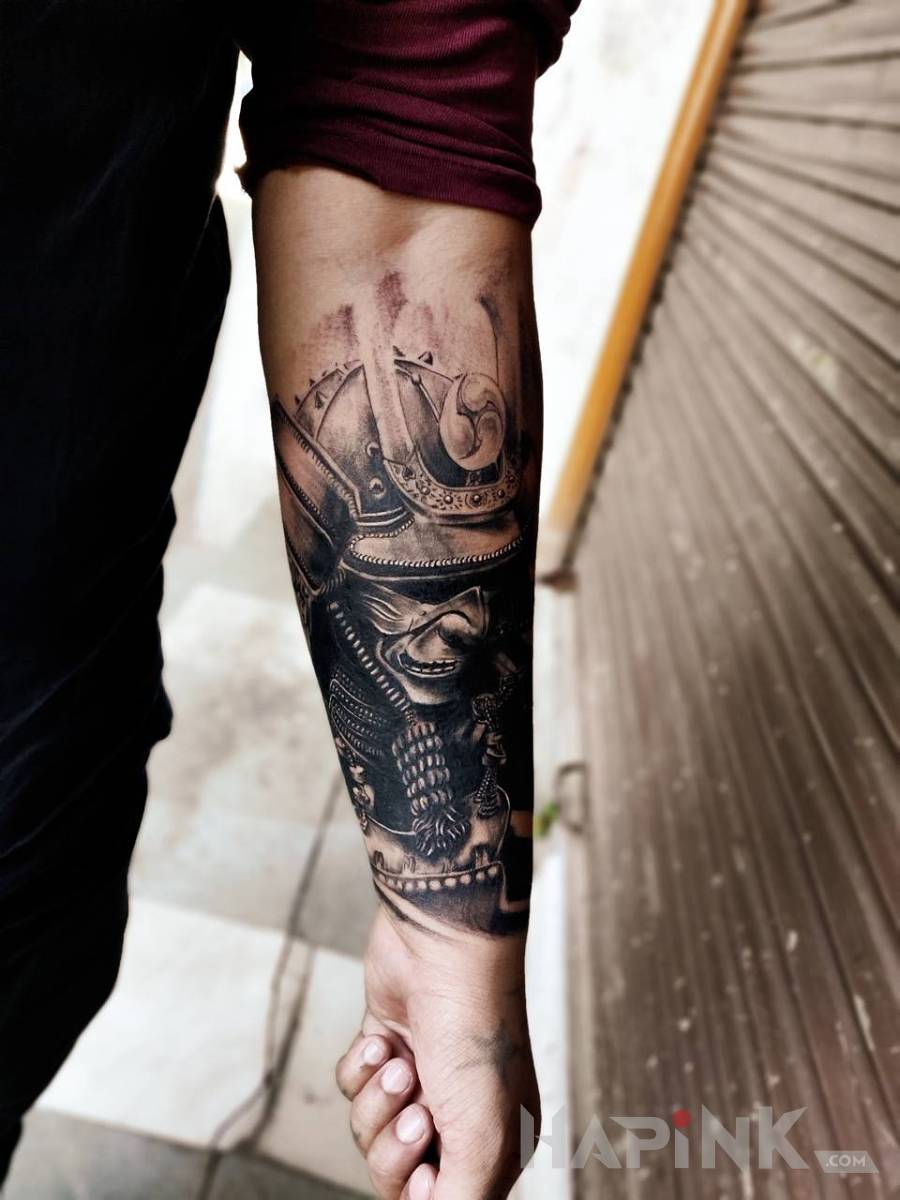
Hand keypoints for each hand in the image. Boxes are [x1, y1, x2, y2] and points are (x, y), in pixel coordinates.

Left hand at [336, 906, 539, 1199]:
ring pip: (370, 1127)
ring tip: (401, 1066)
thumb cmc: (474, 1033)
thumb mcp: (480, 1137)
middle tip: (416, 1110)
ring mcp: (420, 1073)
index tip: (423, 1173)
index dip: (422, 1193)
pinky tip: (383, 1041)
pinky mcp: (386, 1042)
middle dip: (395, 1146)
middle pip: (398, 1170)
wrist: (442, 948)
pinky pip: (354, 1083)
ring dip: (378, 1101)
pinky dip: (362, 1067)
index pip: (442, 1196)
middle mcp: (459, 1108)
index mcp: (496, 1138)